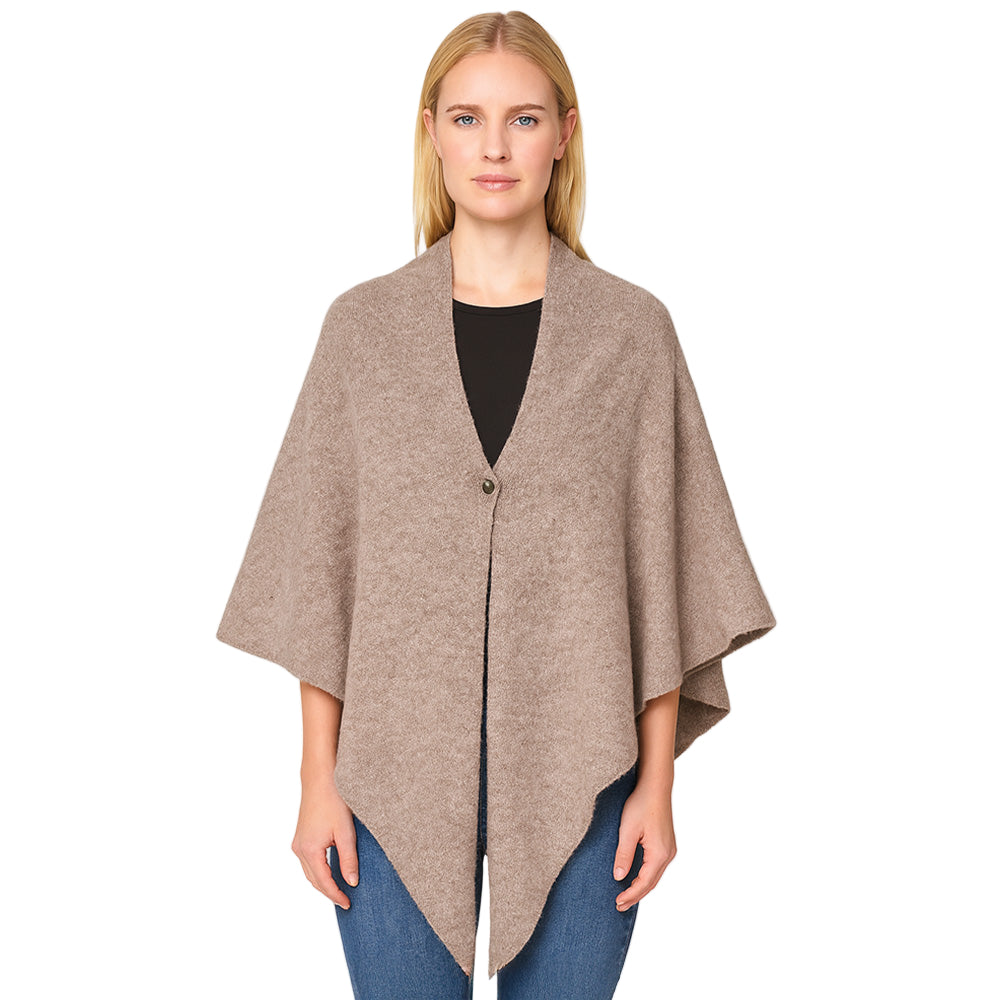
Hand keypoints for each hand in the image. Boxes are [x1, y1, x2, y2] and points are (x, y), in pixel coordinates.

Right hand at [291, 771, 357, 909]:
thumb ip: (348, 859)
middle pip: (314, 880)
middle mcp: (299, 849)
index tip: (348, 904)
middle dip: (329, 892)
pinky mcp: (301, 836)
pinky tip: (330, 870)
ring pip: (309, 871)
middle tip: (345, 900)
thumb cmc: (333, 801)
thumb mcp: (345, 832)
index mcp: (309, 850)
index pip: (323, 882)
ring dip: (323, 882)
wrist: (321, 779)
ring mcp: (298, 842)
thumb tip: (352, 882)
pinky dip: (318, 870)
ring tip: (340, 889)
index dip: (336, 895)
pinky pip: (308, 861)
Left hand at [612, 777, 676, 910]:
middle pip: (651, 883)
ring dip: (641, 887)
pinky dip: (646, 876)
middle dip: (636, 895)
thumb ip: (624, 854)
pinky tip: (636, 878)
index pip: (644, 883)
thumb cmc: (641, 804)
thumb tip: (619, 877)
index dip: (631, 895)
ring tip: (626, 896)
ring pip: (655, 876)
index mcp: (659, 853)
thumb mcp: (628, 830)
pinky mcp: (666, 844)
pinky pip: (656, 867)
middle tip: (619, 905)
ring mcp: (669, 849)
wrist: (655, 787)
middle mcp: (668, 854)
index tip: (617, 902)